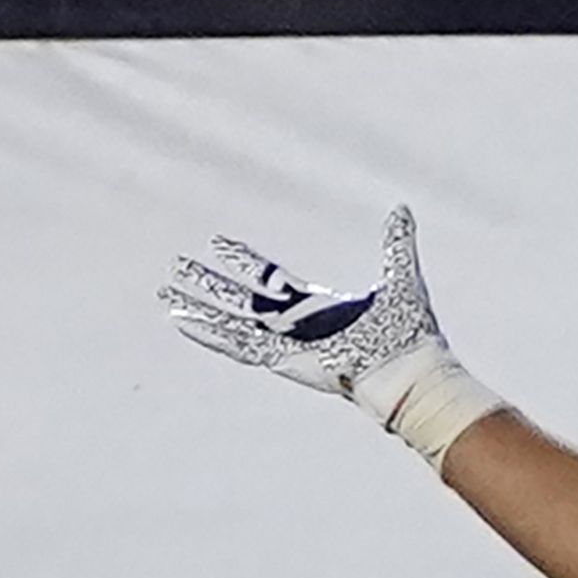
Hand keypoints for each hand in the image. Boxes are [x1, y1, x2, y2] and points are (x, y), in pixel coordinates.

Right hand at [159, 207, 503, 459]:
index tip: (220, 243)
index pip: (271, 279)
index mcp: (318, 307)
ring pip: (230, 320)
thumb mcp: (399, 275)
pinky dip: (207, 333)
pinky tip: (182, 321)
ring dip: (198, 306)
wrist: (409, 369)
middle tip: (180, 266)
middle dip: (210, 282)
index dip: (245, 260)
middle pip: (242, 298)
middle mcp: (297, 325)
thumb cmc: (408, 333)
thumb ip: (396, 242)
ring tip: (167, 294)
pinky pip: (236, 344)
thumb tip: (401, 208)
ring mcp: (287, 343)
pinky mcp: (282, 358)